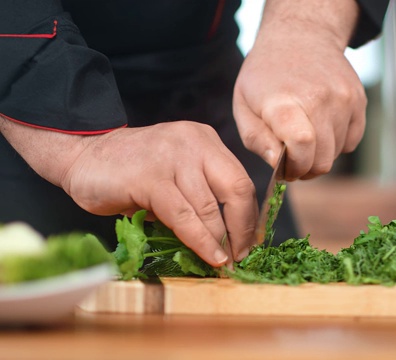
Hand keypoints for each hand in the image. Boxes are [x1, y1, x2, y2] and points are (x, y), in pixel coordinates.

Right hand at [0, 118, 257, 265]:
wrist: (82, 155)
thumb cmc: (131, 170)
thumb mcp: (176, 172)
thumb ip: (200, 194)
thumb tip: (226, 237)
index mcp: (205, 141)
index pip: (241, 180)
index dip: (249, 216)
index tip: (249, 242)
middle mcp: (194, 144)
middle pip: (235, 190)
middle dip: (242, 229)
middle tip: (240, 255)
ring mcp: (173, 158)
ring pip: (209, 207)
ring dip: (220, 241)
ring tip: (223, 262)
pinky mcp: (150, 178)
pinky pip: (183, 216)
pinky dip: (199, 240)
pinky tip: (208, 256)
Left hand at [233, 0, 365, 179]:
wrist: (301, 36)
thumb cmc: (266, 75)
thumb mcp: (243, 104)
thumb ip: (257, 139)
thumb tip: (278, 164)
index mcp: (285, 101)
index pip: (302, 145)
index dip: (295, 166)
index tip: (284, 167)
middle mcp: (320, 99)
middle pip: (322, 159)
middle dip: (306, 169)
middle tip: (292, 159)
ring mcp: (344, 99)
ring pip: (337, 153)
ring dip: (320, 154)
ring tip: (304, 136)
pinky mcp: (359, 100)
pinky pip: (352, 141)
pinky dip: (337, 143)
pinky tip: (321, 127)